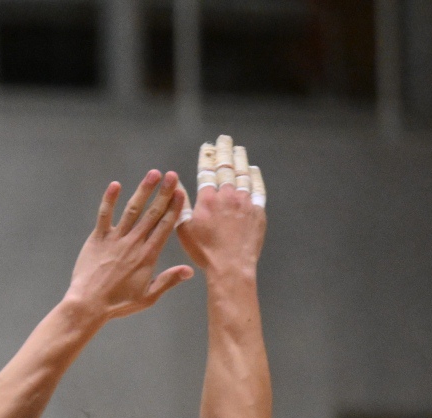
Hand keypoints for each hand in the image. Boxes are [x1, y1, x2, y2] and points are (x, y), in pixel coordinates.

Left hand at [62, 170, 191, 325]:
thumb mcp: (148, 297)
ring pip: (132, 210)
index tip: (180, 192)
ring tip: (153, 174)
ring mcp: (115, 239)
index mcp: (148, 255)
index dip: (174, 208)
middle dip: (163, 193)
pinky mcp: (98, 239)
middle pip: (152, 213)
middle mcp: (133, 243)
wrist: (88, 304)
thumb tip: (189, 270)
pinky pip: (104, 216)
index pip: (165, 226)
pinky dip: (109, 200)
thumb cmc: (118, 303)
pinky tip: (115, 185)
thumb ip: (168, 280)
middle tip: (172, 175)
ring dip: (143, 191)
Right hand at [177, 134, 267, 282]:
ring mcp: (245, 202)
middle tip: (225, 138)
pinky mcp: (258, 211)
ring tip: (238, 148)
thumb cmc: (205, 251)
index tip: (208, 145)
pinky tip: (253, 169)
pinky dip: (255, 177)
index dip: (207, 156)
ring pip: (243, 174)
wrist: (231, 265)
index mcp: (207, 199)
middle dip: (224, 151)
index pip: (207, 171)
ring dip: (240, 159)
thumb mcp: (183, 229)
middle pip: (226, 167)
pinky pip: (258, 189)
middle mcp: (227, 195)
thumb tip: (174, 182)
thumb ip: (180, 203)